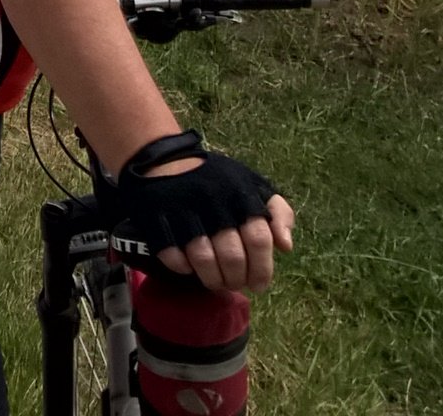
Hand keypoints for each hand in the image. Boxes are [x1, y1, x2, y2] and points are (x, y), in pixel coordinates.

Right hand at [154, 191, 296, 292]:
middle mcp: (213, 202)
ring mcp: (183, 210)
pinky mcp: (156, 219)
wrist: (165, 159)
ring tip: (217, 282)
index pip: (259, 240)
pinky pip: (173, 256)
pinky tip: (191, 268)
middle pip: (232, 255)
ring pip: (203, 260)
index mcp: (240, 194)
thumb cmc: (217, 179)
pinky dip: (183, 268)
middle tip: (236, 284)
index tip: (259, 284)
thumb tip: (286, 246)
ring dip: (213, 279)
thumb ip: (278, 212)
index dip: (262, 269)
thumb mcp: (252, 185)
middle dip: (237, 279)